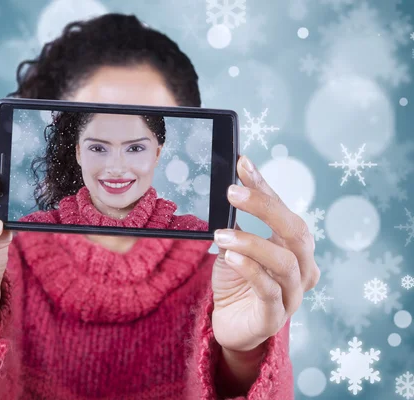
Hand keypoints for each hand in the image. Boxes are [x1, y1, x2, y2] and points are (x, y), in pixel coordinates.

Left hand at [211, 155, 319, 352]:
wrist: (232, 324)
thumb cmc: (237, 281)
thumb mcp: (233, 247)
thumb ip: (235, 224)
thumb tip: (229, 189)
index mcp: (295, 247)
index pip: (284, 210)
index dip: (264, 186)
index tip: (243, 163)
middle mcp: (302, 269)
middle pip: (296, 232)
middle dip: (264, 207)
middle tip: (231, 192)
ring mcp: (292, 294)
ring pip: (284, 262)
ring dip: (251, 242)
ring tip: (221, 234)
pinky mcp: (275, 317)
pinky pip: (269, 290)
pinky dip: (251, 270)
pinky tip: (232, 258)